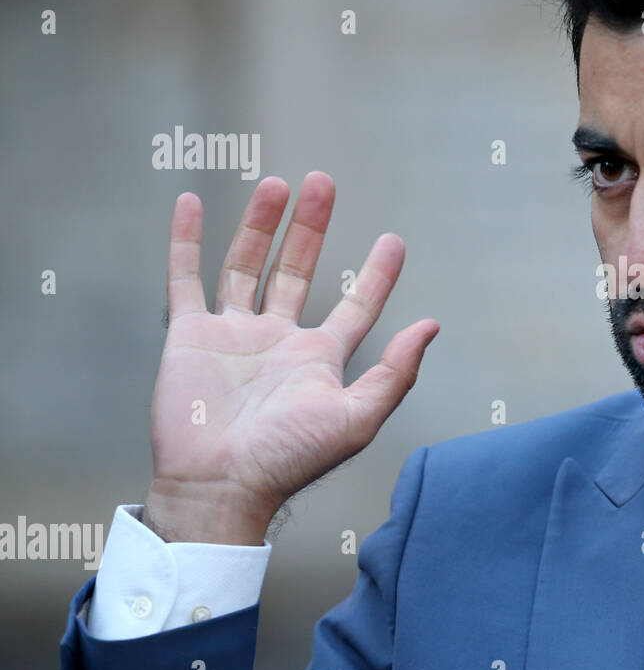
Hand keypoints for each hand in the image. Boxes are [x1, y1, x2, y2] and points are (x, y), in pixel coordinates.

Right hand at [142, 172, 438, 543]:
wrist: (220, 486)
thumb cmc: (288, 460)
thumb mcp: (357, 418)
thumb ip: (395, 373)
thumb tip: (431, 327)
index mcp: (319, 358)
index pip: (356, 304)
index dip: (376, 274)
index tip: (393, 240)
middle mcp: (278, 340)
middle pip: (297, 270)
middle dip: (311, 228)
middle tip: (323, 183)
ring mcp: (233, 335)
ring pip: (247, 265)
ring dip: (261, 226)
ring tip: (278, 185)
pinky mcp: (191, 337)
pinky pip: (186, 279)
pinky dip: (188, 241)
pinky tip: (192, 205)